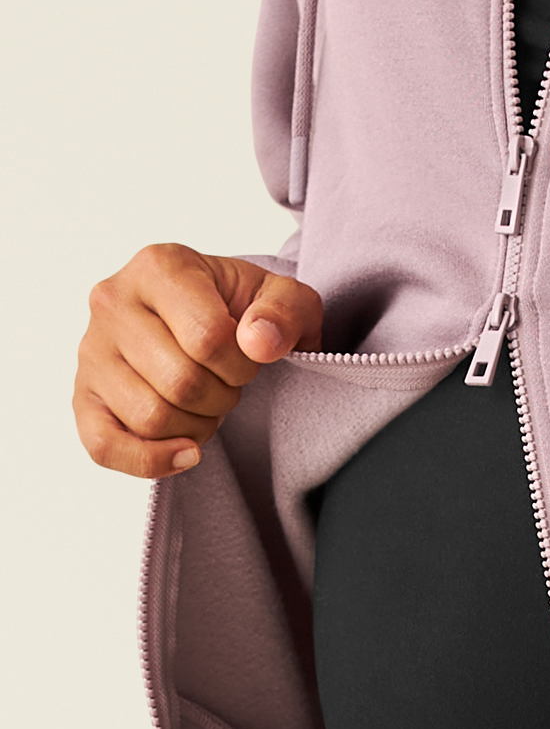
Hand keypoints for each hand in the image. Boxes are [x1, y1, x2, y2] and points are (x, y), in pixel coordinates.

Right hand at [74, 244, 322, 477]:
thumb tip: (259, 342)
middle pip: (181, 383)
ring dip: (197, 426)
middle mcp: (112, 303)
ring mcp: (92, 352)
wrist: (213, 321)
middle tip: (229, 383)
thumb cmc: (245, 310)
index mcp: (159, 267)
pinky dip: (151, 461)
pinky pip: (105, 447)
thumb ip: (286, 311)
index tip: (248, 357)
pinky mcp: (83, 397)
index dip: (243, 364)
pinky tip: (186, 453)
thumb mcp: (285, 298)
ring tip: (206, 402)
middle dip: (223, 396)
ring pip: (151, 418)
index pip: (208, 338)